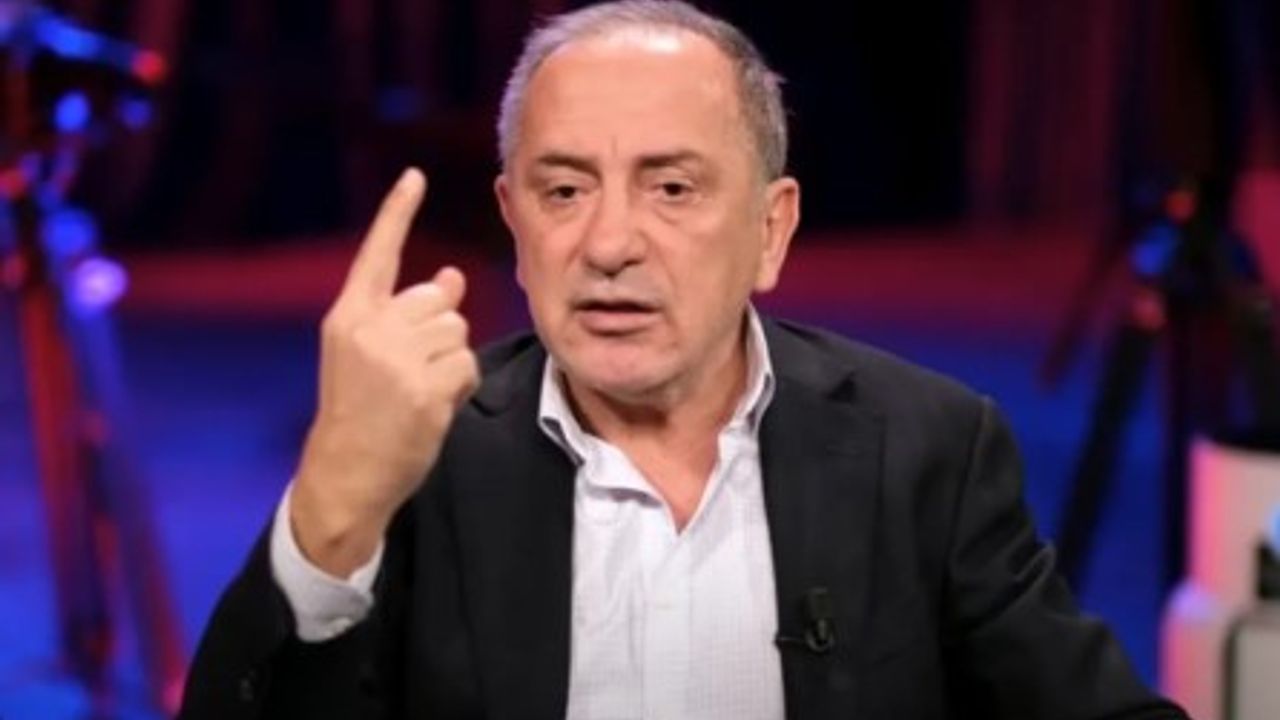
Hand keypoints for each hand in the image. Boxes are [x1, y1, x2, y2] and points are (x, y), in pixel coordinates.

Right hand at [290, 168, 478, 576]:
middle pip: (437, 301)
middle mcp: (369, 330)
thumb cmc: (362, 412)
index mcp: (348, 317)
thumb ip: (407, 315)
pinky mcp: (424, 389)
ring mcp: (396, 359)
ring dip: (450, 361)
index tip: (415, 176)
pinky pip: (466, 365)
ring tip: (417, 392)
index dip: (399, 212)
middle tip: (409, 373)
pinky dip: (459, 386)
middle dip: (438, 331)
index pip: (379, 254)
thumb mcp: (372, 355)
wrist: (345, 473)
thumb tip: (452, 276)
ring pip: (457, 331)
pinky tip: (432, 407)